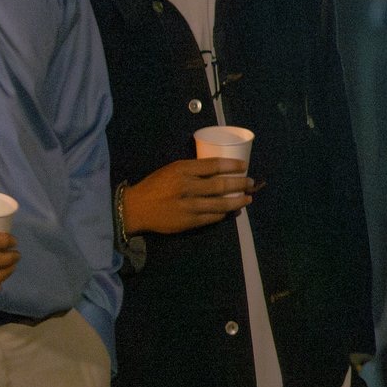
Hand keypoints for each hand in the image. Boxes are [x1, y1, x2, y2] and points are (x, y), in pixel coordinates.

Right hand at [122, 159, 254, 236]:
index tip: (244, 166)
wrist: (135, 208)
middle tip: (251, 183)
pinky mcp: (189, 222)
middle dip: (240, 184)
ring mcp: (188, 206)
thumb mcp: (172, 170)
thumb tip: (221, 170)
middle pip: (221, 185)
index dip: (232, 165)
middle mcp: (187, 187)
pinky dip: (224, 214)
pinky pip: (213, 217)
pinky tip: (232, 210)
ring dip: (238, 201)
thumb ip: (193, 169)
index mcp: (182, 170)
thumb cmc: (156, 186)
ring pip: (221, 204)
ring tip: (248, 198)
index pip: (214, 165)